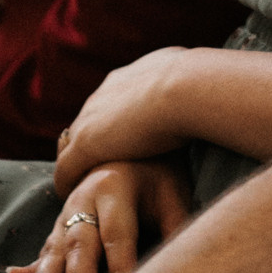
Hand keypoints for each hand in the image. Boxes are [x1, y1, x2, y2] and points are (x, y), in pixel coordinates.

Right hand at [9, 160, 187, 272]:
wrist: (134, 137)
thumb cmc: (160, 172)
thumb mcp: (174, 193)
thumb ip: (175, 227)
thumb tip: (181, 267)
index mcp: (115, 188)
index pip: (119, 236)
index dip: (123, 268)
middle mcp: (86, 198)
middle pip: (82, 242)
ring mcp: (70, 208)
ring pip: (58, 244)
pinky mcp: (63, 219)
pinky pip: (46, 244)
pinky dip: (32, 264)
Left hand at [54, 52, 193, 191]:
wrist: (184, 89)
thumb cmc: (198, 85)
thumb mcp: (192, 77)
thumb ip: (189, 83)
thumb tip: (206, 81)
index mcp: (128, 78)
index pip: (111, 101)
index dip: (115, 120)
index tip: (121, 136)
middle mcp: (103, 95)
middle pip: (87, 120)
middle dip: (92, 138)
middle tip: (97, 161)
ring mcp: (91, 120)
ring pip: (71, 144)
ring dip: (77, 161)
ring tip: (80, 180)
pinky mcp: (85, 146)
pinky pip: (65, 169)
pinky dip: (66, 182)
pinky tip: (70, 195)